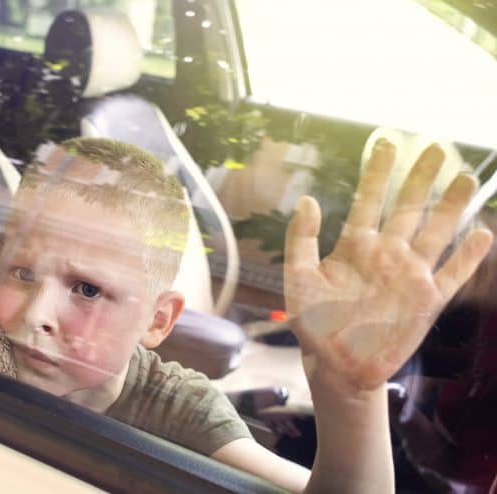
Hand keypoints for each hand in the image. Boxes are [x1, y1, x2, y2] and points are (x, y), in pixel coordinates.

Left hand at [284, 140, 492, 391]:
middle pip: (408, 207)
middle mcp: (385, 254)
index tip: (386, 142)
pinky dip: (467, 255)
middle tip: (436, 147)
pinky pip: (452, 273)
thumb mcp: (298, 278)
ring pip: (435, 232)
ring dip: (450, 206)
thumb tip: (307, 199)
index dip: (378, 172)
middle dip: (421, 178)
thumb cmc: (313, 323)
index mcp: (354, 246)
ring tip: (465, 177)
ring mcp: (409, 275)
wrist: (337, 365)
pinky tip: (481, 233)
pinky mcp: (427, 300)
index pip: (368, 200)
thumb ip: (301, 239)